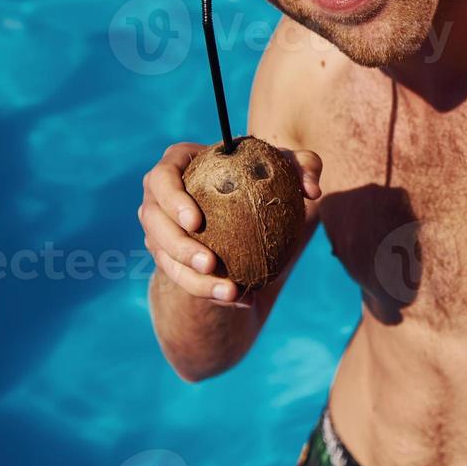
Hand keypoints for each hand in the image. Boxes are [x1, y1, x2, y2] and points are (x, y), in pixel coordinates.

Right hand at [138, 141, 321, 307]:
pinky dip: (212, 292)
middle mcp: (159, 198)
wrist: (246, 206)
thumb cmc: (261, 174)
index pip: (161, 179)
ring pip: (166, 259)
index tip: (195, 221)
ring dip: (194, 280)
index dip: (171, 200)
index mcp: (177, 166)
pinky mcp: (169, 258)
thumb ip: (304, 166)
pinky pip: (185, 280)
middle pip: (153, 223)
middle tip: (209, 262)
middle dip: (177, 247)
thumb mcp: (285, 165)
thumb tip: (313, 191)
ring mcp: (160, 230)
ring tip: (229, 291)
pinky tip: (242, 300)